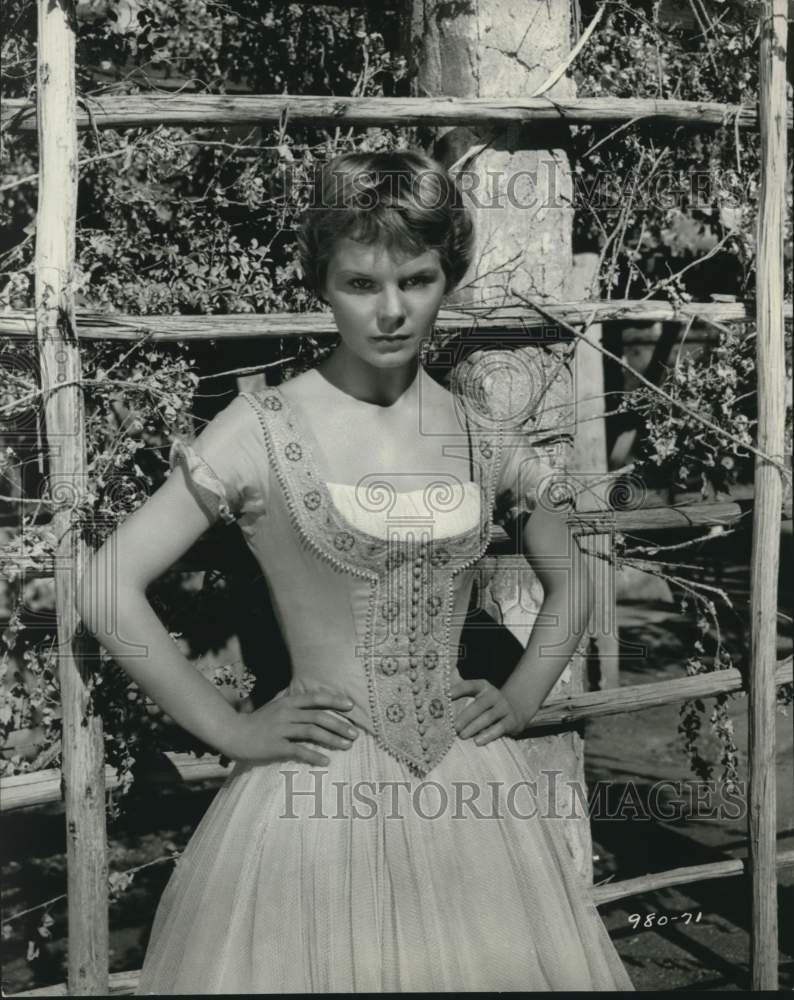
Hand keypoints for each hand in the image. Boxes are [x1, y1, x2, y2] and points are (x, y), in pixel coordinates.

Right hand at [225, 690, 358, 765]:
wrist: (233, 734)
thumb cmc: (257, 721)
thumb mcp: (275, 706)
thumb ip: (292, 703)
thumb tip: (312, 700)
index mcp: (288, 702)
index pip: (316, 698)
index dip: (334, 701)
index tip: (351, 707)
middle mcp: (286, 713)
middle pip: (319, 716)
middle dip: (339, 725)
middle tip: (354, 734)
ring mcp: (281, 729)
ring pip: (312, 732)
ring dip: (332, 739)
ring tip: (346, 746)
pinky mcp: (275, 746)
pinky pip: (299, 750)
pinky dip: (314, 755)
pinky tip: (325, 761)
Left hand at [450, 678, 523, 746]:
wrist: (515, 710)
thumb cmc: (486, 705)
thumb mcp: (477, 696)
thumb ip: (460, 694)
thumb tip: (438, 696)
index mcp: (482, 686)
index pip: (469, 686)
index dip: (457, 690)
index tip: (445, 696)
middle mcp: (494, 694)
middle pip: (479, 705)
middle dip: (465, 717)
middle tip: (453, 727)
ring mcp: (504, 707)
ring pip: (488, 717)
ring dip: (474, 727)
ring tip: (461, 736)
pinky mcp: (511, 721)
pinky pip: (500, 728)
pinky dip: (488, 735)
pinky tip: (477, 741)